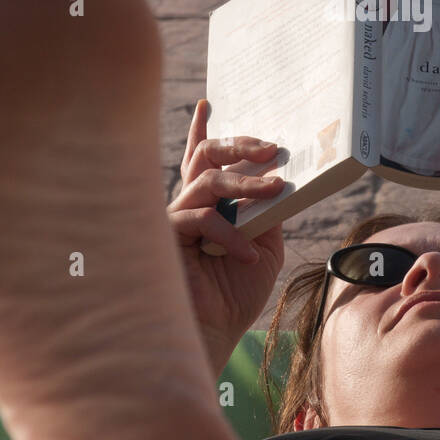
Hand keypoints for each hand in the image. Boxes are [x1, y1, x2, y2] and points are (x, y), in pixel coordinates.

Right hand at [170, 99, 286, 369]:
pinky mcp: (163, 236)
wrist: (212, 337)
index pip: (202, 161)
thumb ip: (266, 214)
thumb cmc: (232, 297)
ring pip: (207, 180)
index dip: (202, 131)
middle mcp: (186, 206)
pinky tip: (246, 253)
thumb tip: (274, 183)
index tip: (207, 102)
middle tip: (272, 147)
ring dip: (247, 181)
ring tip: (276, 188)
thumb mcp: (263, 249)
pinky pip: (200, 217)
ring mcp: (172, 219)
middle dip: (239, 144)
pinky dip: (229, 232)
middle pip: (205, 157)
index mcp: (207, 207)